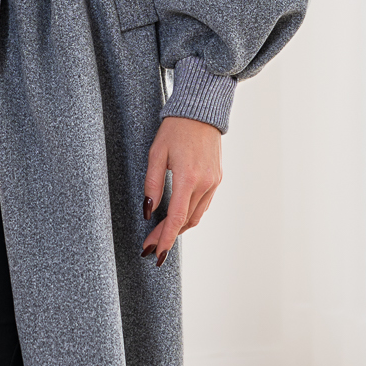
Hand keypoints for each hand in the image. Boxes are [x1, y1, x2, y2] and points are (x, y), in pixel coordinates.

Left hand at [142, 117, 222, 263]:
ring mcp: (214, 182)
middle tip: (150, 246)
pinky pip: (203, 205)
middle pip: (185, 221)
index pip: (176, 218)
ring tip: (160, 235)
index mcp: (188, 177)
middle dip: (167, 236)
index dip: (165, 239)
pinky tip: (177, 218)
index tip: (155, 254)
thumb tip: (148, 211)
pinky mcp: (217, 179)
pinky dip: (189, 215)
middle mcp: (205, 183)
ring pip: (196, 215)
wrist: (201, 112)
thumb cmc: (175, 129)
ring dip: (179, 228)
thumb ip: (152, 184)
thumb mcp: (156, 154)